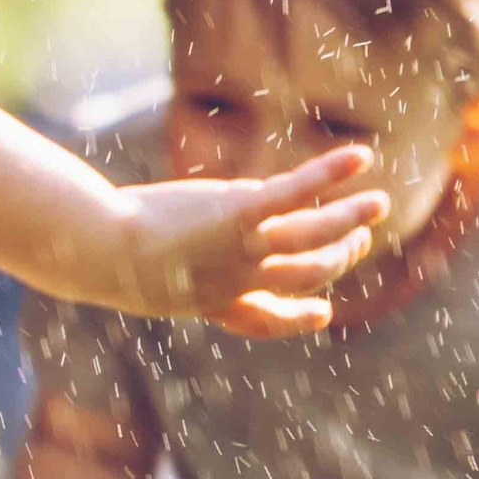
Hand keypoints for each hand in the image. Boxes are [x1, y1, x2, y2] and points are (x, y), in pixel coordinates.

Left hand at [112, 151, 385, 335]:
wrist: (100, 250)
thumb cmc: (103, 257)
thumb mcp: (137, 271)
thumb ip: (161, 266)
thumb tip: (148, 250)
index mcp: (213, 301)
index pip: (266, 320)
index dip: (299, 319)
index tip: (322, 313)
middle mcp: (240, 280)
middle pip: (307, 275)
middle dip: (338, 259)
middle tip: (357, 238)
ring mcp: (245, 248)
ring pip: (315, 238)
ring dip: (352, 220)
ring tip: (378, 202)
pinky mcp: (243, 212)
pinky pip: (298, 193)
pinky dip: (330, 174)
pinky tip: (360, 158)